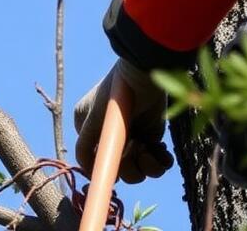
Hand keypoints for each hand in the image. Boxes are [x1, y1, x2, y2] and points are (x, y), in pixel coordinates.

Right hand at [72, 58, 173, 183]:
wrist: (145, 73)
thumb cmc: (116, 94)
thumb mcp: (93, 120)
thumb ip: (85, 148)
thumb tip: (89, 173)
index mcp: (90, 133)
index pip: (97, 164)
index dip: (110, 169)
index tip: (119, 164)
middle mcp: (111, 139)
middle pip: (120, 171)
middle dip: (130, 167)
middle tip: (136, 146)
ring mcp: (132, 139)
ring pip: (140, 172)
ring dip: (147, 166)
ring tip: (149, 147)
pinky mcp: (152, 138)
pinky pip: (157, 163)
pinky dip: (160, 162)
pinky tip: (161, 150)